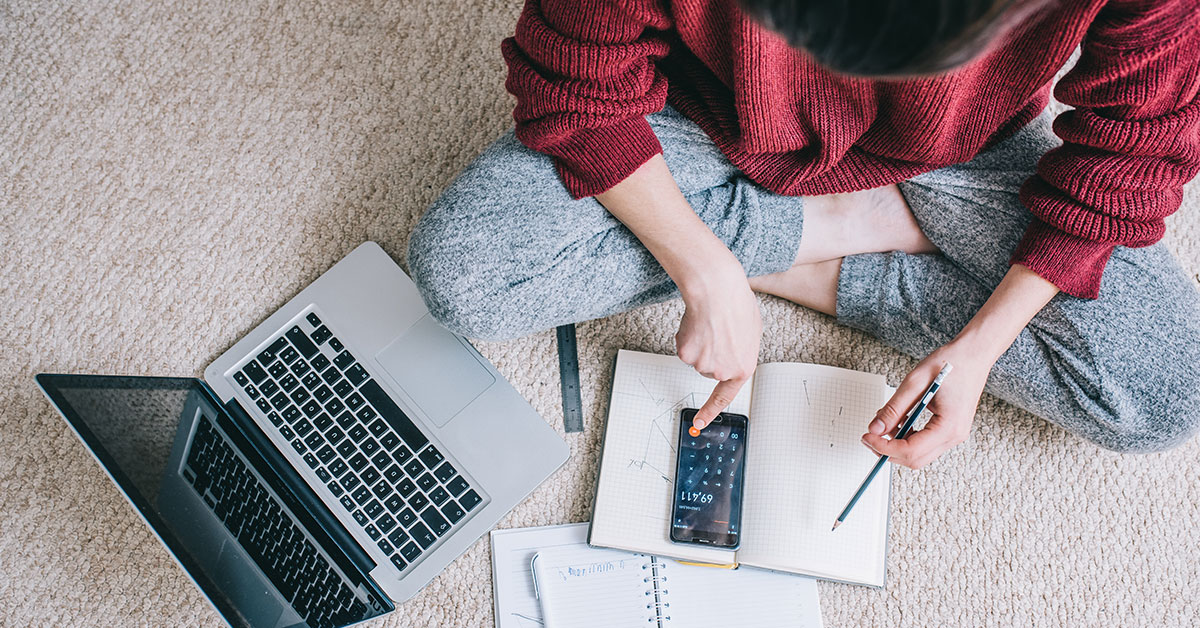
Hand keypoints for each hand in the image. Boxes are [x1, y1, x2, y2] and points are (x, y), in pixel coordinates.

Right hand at [675, 265, 760, 430]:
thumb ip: (741, 351)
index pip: (724, 397)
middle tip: (719, 332)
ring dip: (700, 343)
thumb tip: (732, 354)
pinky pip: (684, 348)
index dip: (709, 412)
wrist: (717, 291)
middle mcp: (722, 372)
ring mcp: (703, 364)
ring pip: (696, 358)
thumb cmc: (737, 306)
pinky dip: (688, 337)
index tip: (698, 423)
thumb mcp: (752, 332)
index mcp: (743, 368)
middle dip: (712, 353)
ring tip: (711, 324)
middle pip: (709, 369)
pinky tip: (698, 323)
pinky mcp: (686, 354)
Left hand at [861, 340, 992, 468]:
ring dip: (897, 444)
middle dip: (888, 450)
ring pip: (919, 455)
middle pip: (915, 459)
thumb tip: (875, 428)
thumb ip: (893, 408)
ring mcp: (954, 435)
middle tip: (869, 435)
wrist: (974, 354)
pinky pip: (925, 444)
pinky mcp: (950, 430)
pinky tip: (899, 422)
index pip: (911, 450)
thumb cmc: (951, 363)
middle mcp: (955, 436)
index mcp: (949, 426)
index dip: (884, 447)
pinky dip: (907, 438)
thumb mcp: (915, 382)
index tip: (867, 437)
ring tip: (884, 423)